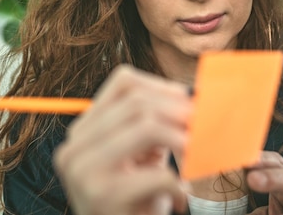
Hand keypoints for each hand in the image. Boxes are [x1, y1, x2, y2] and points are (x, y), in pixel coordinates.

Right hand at [53, 65, 191, 214]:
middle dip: (181, 110)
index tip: (190, 102)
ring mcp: (85, 171)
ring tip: (199, 154)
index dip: (164, 86)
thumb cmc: (136, 200)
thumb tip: (197, 96)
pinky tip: (182, 197)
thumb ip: (158, 124)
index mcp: (83, 130)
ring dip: (184, 138)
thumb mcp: (142, 155)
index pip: (124, 82)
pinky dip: (180, 183)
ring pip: (147, 125)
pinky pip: (157, 173)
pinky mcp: (104, 197)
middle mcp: (76, 147)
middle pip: (138, 101)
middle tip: (206, 126)